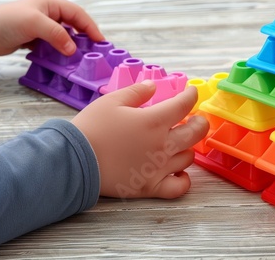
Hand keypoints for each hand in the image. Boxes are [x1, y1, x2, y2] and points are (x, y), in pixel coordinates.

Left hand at [0, 0, 103, 56]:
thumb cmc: (5, 21)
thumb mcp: (35, 24)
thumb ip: (57, 35)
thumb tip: (73, 50)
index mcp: (50, 4)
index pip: (77, 14)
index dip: (90, 27)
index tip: (100, 41)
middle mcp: (48, 14)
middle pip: (73, 25)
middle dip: (84, 37)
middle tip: (94, 51)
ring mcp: (42, 27)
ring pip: (65, 37)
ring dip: (72, 47)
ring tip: (81, 58)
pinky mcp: (36, 39)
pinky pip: (55, 46)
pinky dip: (61, 53)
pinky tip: (64, 61)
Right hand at [71, 81, 209, 198]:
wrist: (74, 161)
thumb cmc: (91, 129)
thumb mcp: (111, 101)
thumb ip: (136, 92)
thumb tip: (152, 86)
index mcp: (154, 121)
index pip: (184, 105)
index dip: (191, 96)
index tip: (191, 93)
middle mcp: (162, 145)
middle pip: (196, 133)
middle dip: (200, 123)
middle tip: (196, 120)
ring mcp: (158, 168)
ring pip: (188, 158)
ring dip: (188, 148)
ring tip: (180, 144)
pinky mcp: (150, 187)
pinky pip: (178, 188)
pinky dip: (183, 180)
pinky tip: (179, 173)